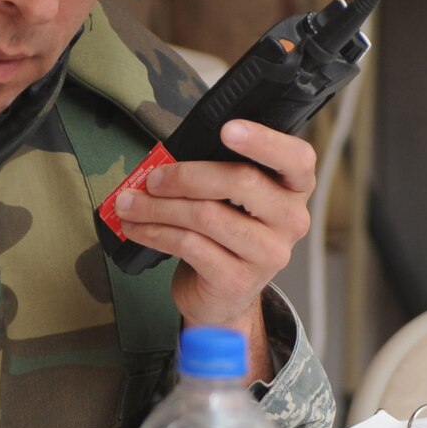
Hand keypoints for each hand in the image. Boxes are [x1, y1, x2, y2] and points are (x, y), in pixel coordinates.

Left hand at [111, 119, 314, 370]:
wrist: (220, 298)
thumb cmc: (222, 236)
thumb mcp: (226, 198)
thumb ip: (211, 173)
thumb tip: (161, 161)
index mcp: (293, 189)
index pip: (297, 157)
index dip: (264, 140)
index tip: (227, 128)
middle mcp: (291, 220)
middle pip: (242, 182)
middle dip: (186, 176)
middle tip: (151, 179)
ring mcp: (268, 254)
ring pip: (207, 216)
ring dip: (158, 208)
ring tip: (129, 204)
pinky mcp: (238, 280)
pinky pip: (190, 245)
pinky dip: (155, 233)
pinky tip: (136, 229)